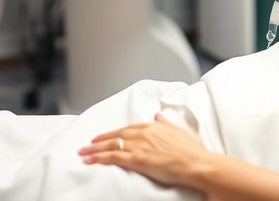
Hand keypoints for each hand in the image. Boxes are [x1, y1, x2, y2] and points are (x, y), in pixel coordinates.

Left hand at [79, 113, 211, 188]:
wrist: (196, 163)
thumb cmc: (192, 151)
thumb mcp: (179, 132)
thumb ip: (166, 123)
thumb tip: (158, 116)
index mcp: (154, 127)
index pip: (128, 128)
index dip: (115, 132)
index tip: (105, 135)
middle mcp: (144, 134)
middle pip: (116, 135)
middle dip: (99, 140)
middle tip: (87, 144)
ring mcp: (140, 146)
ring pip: (111, 145)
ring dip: (94, 149)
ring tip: (82, 152)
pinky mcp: (137, 159)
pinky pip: (113, 157)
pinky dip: (99, 158)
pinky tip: (89, 160)